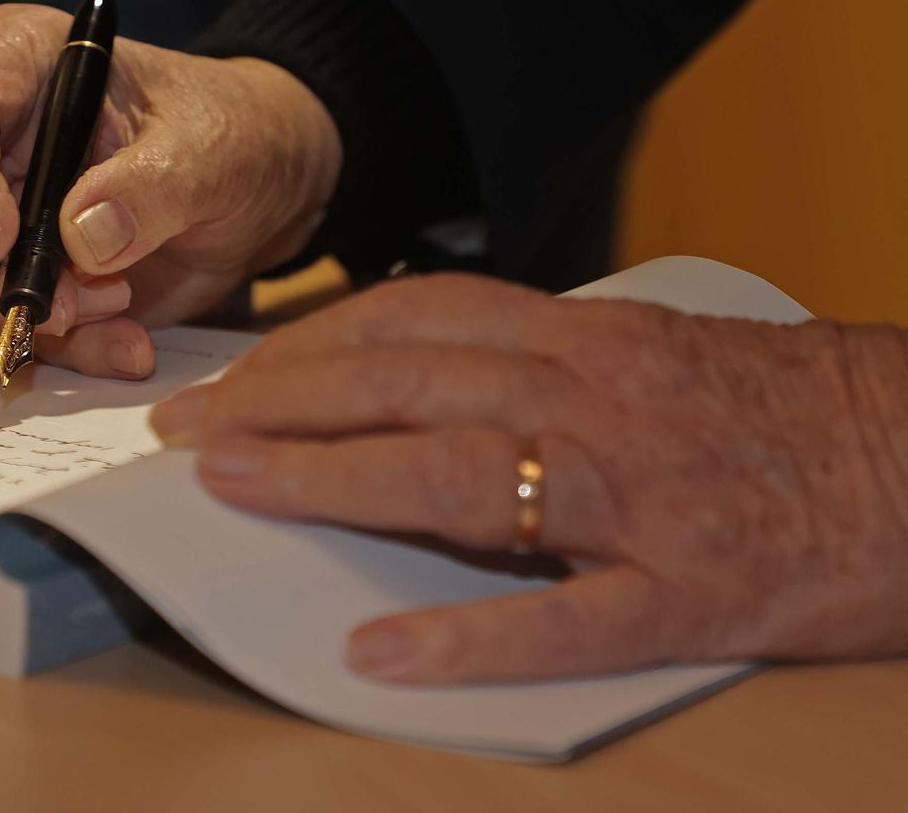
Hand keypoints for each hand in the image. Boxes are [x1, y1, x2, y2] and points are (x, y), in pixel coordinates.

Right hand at [0, 3, 340, 377]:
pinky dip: (51, 346)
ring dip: (16, 314)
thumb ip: (153, 186)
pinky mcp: (6, 264)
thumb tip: (81, 238)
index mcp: (18, 61)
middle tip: (67, 306)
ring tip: (116, 309)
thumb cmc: (232, 133)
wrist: (258, 185)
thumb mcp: (213, 149)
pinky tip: (122, 342)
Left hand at [150, 273, 907, 682]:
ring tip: (236, 490)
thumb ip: (541, 367)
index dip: (306, 345)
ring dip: (332, 476)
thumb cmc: (786, 406)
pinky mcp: (692, 591)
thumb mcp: (654, 355)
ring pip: (461, 470)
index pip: (412, 321)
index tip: (229, 375)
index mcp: (588, 339)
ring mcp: (641, 494)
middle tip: (188, 431)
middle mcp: (598, 397)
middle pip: (407, 380)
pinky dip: (471, 637)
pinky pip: (567, 619)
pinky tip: (385, 654)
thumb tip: (416, 389)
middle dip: (280, 400)